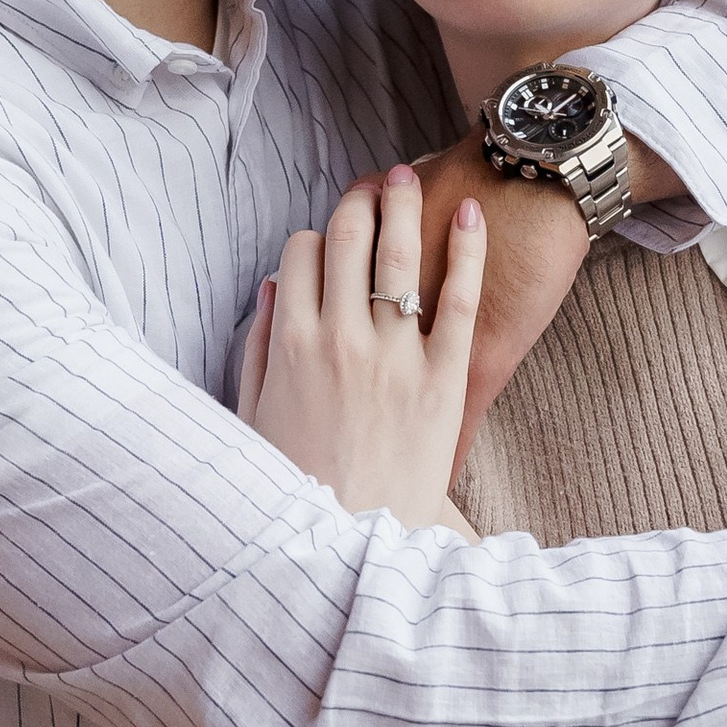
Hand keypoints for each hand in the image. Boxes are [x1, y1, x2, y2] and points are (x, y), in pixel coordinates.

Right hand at [239, 166, 486, 523]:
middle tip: (373, 182)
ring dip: (404, 202)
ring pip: (399, 254)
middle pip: (348, 238)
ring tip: (410, 177)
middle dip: (359, 200)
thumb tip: (274, 288)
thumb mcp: (255, 419)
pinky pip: (459, 299)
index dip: (316, 235)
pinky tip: (471, 214)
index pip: (302, 254)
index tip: (331, 236)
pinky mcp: (445, 379)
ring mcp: (394, 356)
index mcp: (290, 346)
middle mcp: (340, 339)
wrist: (352, 550)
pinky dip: (467, 249)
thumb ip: (258, 349)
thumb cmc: (300, 489)